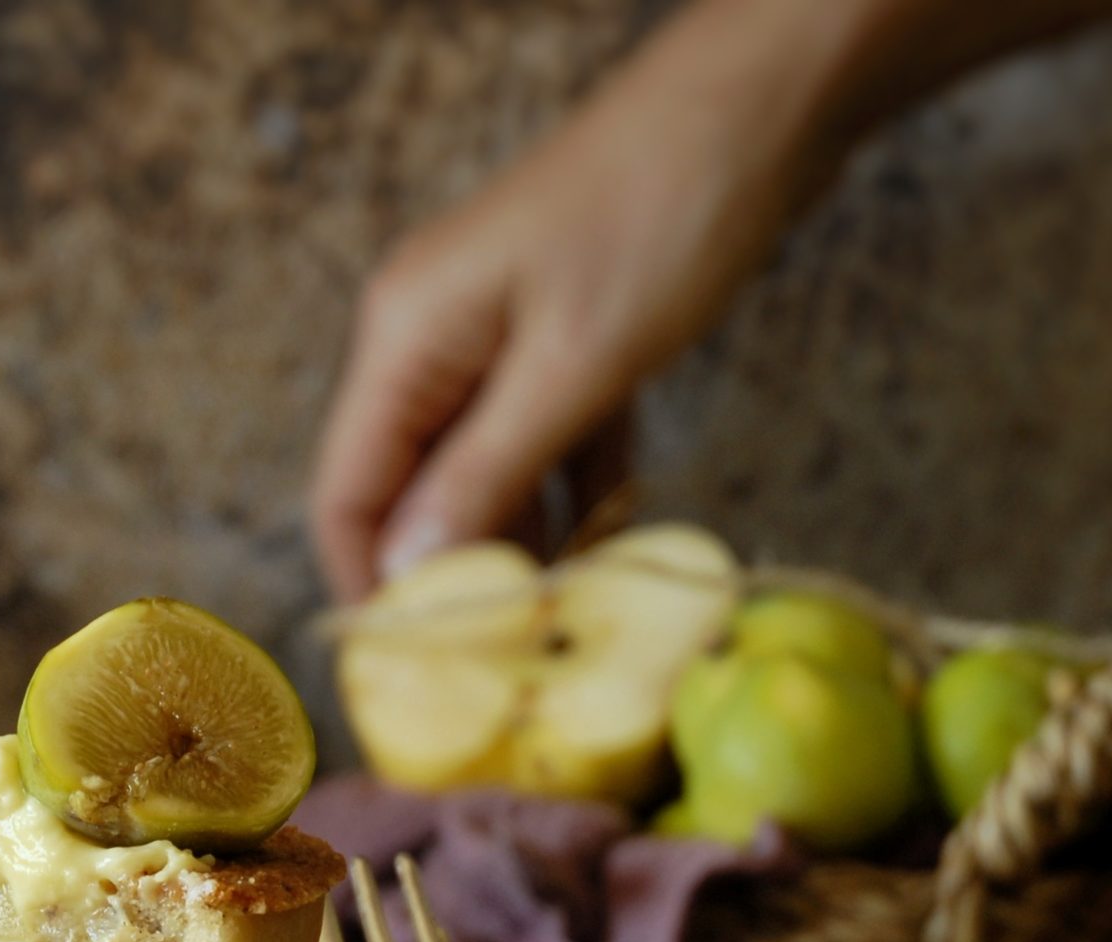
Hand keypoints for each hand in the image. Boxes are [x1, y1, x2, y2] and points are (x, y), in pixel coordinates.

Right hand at [307, 10, 835, 601]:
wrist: (766, 99)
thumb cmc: (665, 210)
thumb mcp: (574, 365)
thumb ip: (483, 476)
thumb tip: (404, 580)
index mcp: (405, 338)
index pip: (345, 496)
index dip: (368, 590)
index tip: (415, 672)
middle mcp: (429, 340)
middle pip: (409, 492)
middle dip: (456, 575)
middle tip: (513, 657)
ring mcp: (491, 336)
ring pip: (481, 473)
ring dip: (525, 540)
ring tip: (574, 611)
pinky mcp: (554, 335)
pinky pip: (543, 439)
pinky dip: (577, 488)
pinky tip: (617, 532)